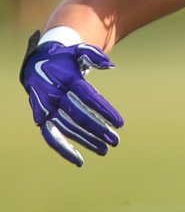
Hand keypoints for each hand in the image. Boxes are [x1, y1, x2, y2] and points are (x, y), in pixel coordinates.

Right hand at [20, 31, 123, 166]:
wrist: (38, 62)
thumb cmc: (66, 58)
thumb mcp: (80, 50)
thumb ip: (95, 56)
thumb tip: (111, 66)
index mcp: (67, 79)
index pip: (89, 98)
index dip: (105, 111)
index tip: (120, 123)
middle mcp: (55, 95)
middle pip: (80, 116)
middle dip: (99, 130)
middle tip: (116, 141)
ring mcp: (46, 108)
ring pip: (68, 129)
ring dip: (86, 141)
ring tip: (105, 150)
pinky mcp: (40, 118)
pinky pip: (50, 136)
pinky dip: (63, 149)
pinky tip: (79, 160)